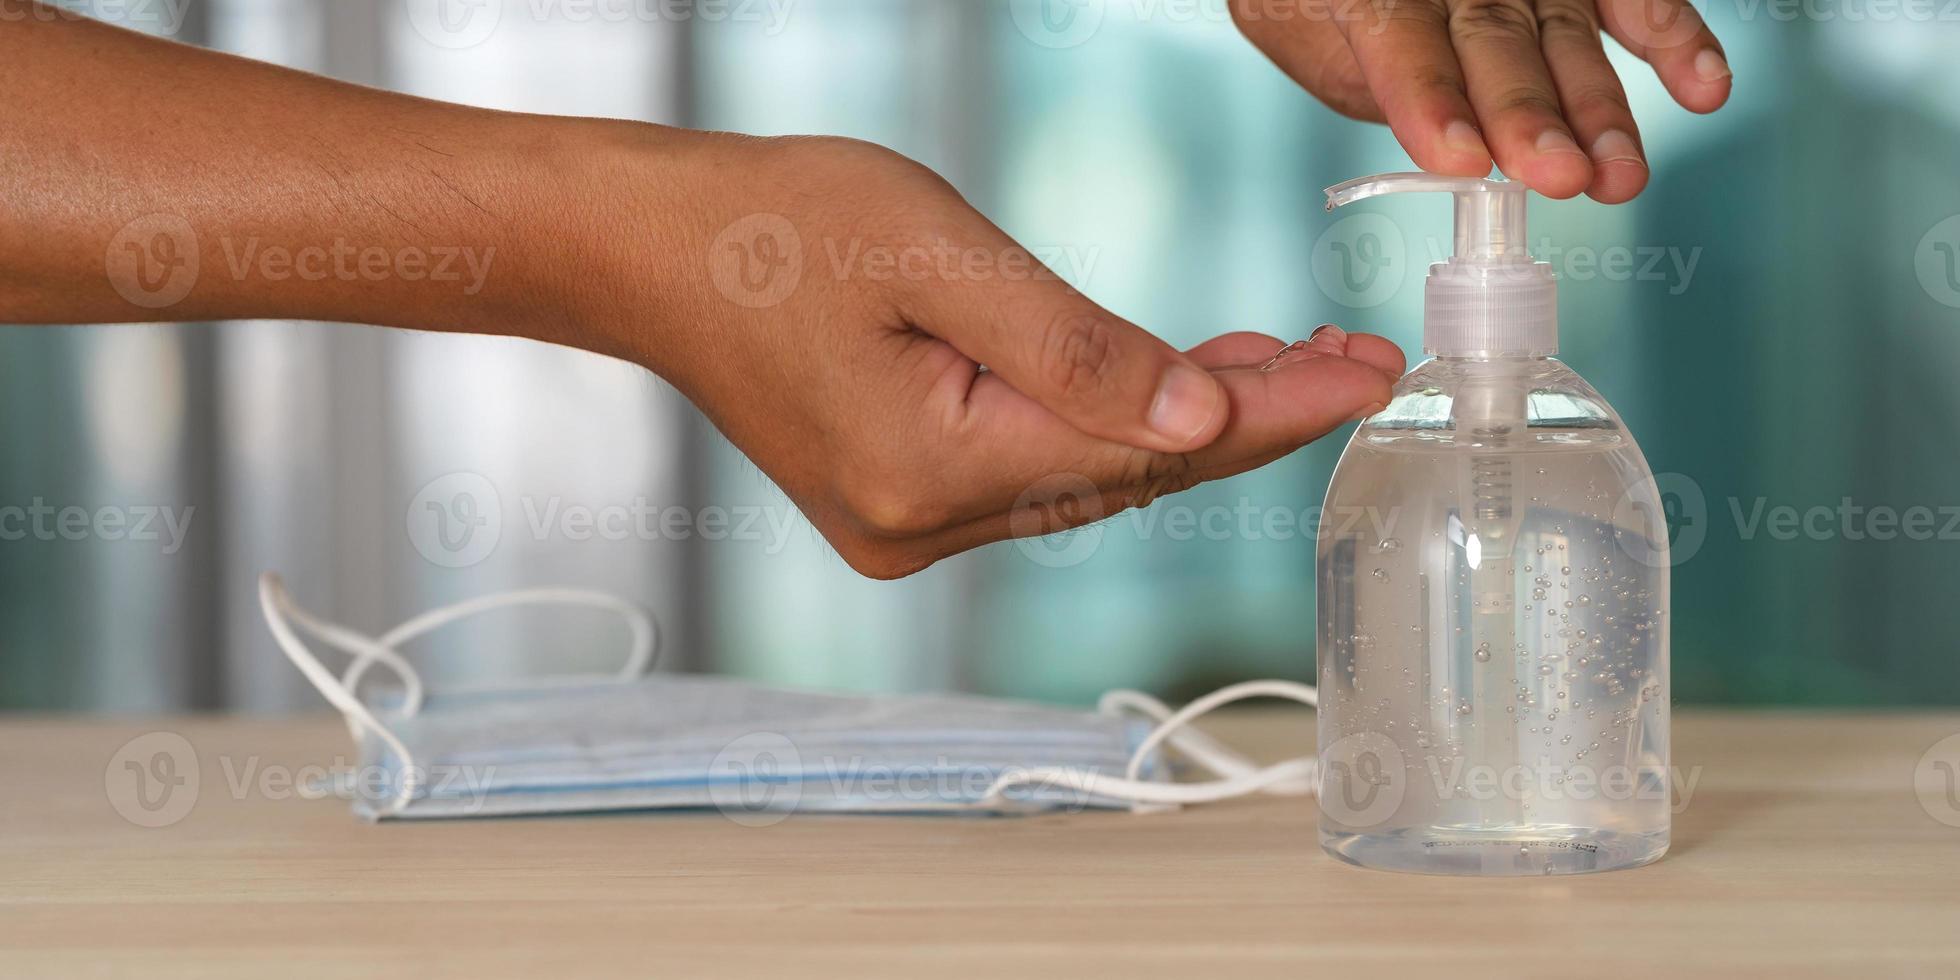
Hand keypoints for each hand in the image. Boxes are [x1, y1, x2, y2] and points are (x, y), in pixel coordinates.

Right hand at [583, 130, 1403, 577]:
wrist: (652, 254)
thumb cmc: (777, 227)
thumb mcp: (937, 257)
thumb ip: (1075, 344)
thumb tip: (1201, 416)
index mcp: (932, 470)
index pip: (1147, 451)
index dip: (1271, 413)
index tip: (1368, 377)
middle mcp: (922, 526)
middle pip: (1127, 478)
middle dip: (1245, 417)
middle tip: (1349, 362)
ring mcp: (907, 528)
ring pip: (1086, 480)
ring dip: (1182, 423)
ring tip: (1283, 361)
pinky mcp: (899, 505)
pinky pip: (1037, 475)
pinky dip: (1108, 429)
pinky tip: (1167, 388)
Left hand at [1232, 0, 1729, 201]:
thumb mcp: (1297, 23)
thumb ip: (1351, 63)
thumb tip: (1420, 121)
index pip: (1401, 34)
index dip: (1430, 96)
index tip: (1460, 159)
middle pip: (1494, 37)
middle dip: (1528, 112)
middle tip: (1558, 175)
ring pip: (1562, 31)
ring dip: (1599, 106)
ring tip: (1620, 175)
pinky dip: (1672, 36)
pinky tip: (1703, 89)